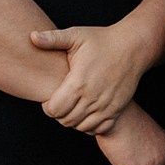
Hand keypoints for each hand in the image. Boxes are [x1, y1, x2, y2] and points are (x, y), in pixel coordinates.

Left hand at [33, 17, 163, 134]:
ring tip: (72, 106)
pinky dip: (89, 125)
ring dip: (73, 120)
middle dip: (59, 114)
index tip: (49, 99)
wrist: (132, 47)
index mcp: (79, 82)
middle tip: (60, 102)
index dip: (47, 107)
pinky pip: (98, 128)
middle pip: (66, 120)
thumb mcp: (76, 36)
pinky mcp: (117, 110)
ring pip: (81, 127)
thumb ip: (53, 39)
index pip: (55, 110)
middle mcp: (92, 98)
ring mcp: (106, 106)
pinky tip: (86, 112)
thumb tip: (31, 36)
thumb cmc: (102, 40)